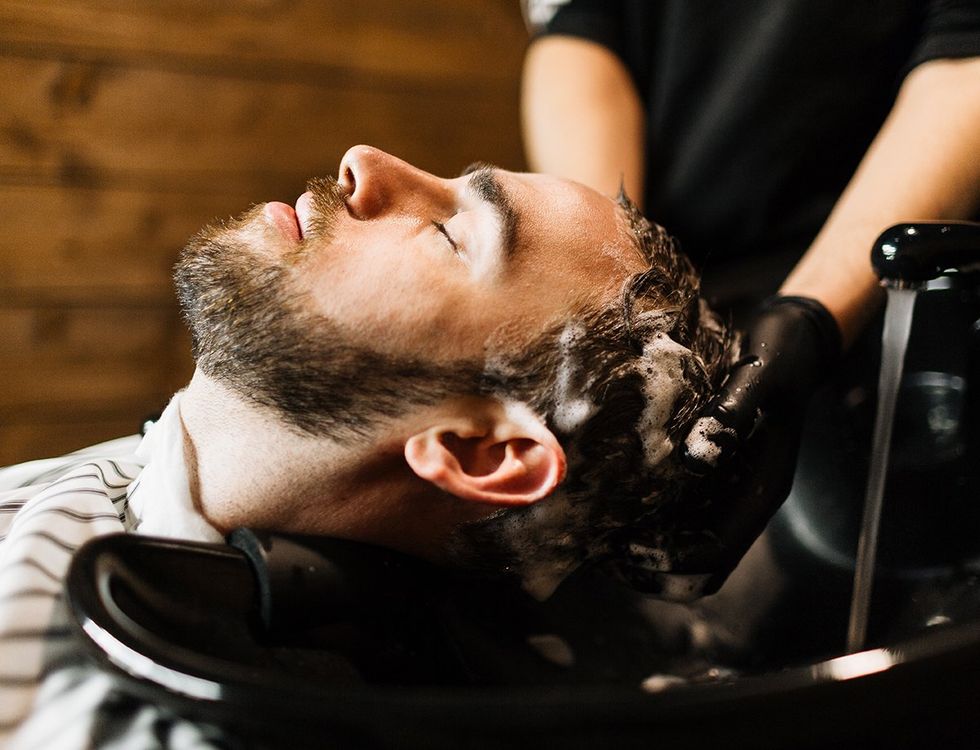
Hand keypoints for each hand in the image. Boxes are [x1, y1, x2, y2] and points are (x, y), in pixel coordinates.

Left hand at [614, 296, 841, 600]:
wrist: (792, 337)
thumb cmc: (779, 354)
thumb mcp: (760, 374)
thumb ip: (732, 412)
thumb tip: (697, 459)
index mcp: (763, 487)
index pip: (717, 551)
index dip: (671, 559)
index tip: (623, 549)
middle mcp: (744, 498)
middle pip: (698, 565)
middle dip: (651, 569)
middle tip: (598, 555)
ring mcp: (727, 489)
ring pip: (685, 547)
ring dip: (644, 552)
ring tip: (595, 539)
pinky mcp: (708, 473)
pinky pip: (677, 516)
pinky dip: (645, 522)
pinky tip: (608, 506)